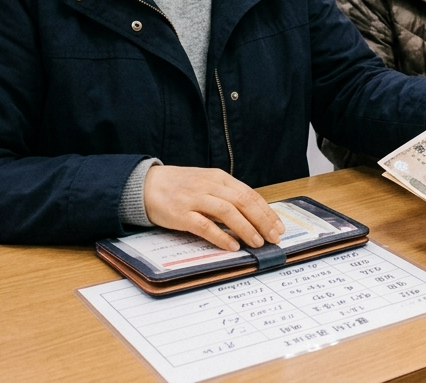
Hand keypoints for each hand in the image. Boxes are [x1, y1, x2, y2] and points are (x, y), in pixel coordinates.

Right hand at [142, 165, 283, 251]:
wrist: (146, 184)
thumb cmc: (179, 186)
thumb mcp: (206, 184)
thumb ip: (226, 196)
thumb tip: (252, 215)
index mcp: (219, 178)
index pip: (250, 194)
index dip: (266, 211)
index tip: (278, 226)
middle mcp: (209, 186)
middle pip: (243, 202)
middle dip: (262, 221)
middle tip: (274, 237)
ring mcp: (195, 199)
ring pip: (228, 212)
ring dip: (246, 228)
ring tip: (257, 242)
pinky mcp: (181, 214)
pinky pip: (205, 226)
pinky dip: (221, 236)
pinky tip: (232, 246)